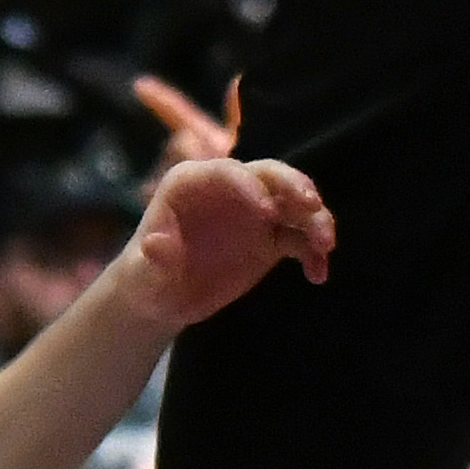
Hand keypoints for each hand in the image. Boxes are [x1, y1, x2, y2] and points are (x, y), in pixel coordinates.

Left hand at [108, 96, 333, 332]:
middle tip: (313, 206)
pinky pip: (299, 237)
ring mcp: (254, 211)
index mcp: (192, 183)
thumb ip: (152, 258)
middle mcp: (229, 189)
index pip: (225, 172)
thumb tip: (154, 244)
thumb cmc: (147, 278)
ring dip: (314, 219)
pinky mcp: (270, 237)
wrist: (165, 296)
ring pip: (292, 203)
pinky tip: (318, 275)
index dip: (247, 185)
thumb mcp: (144, 274)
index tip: (266, 212)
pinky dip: (313, 251)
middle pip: (268, 174)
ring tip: (325, 246)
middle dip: (294, 185)